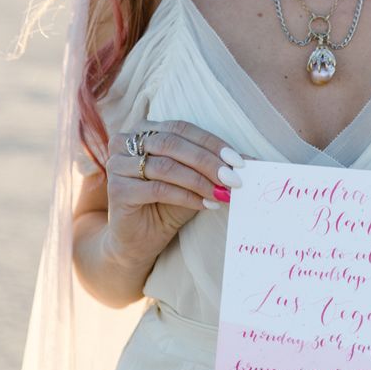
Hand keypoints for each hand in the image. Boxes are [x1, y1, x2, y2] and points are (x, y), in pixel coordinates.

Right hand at [104, 120, 245, 268]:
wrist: (138, 241)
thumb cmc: (167, 204)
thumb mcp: (194, 180)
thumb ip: (214, 167)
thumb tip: (253, 159)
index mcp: (144, 130)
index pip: (183, 128)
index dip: (212, 143)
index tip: (240, 161)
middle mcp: (125, 141)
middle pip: (174, 143)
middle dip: (208, 161)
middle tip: (234, 178)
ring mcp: (118, 164)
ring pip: (166, 166)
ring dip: (200, 180)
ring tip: (223, 193)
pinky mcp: (117, 190)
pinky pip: (157, 188)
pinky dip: (186, 196)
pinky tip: (205, 204)